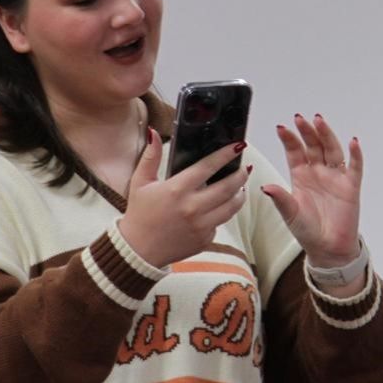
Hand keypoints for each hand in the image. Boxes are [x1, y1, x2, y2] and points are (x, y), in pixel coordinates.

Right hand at [119, 128, 250, 267]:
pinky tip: (223, 206)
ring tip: (240, 186)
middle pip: (228, 186)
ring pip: (231, 207)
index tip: (239, 146)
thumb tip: (154, 132)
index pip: (208, 167)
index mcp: (177, 189)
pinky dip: (224, 213)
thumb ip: (150, 157)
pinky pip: (221, 223)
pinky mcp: (205, 239)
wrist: (138, 251)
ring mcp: (201, 225)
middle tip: (244, 167)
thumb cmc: (139, 214)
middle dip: (240, 174)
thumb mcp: (140, 182)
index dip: (226, 154)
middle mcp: (192, 207)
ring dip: (240, 194)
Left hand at [262, 113, 362, 266]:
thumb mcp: (290, 214)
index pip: (295, 151)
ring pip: (332, 150)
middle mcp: (318, 172)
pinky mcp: (351, 186)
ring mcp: (335, 177)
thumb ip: (280, 198)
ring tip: (319, 122)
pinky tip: (353, 142)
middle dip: (307, 132)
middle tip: (300, 119)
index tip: (282, 128)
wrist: (328, 249)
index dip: (289, 139)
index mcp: (300, 176)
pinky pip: (354, 166)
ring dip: (326, 135)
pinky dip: (355, 154)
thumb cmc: (308, 231)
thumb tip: (264, 187)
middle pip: (313, 146)